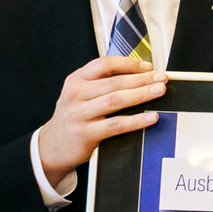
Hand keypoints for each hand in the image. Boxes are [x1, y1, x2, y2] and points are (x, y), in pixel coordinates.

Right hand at [38, 57, 164, 182]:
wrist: (51, 147)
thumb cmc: (73, 118)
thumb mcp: (80, 95)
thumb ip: (101, 83)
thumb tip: (138, 74)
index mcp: (76, 80)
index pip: (104, 64)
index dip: (128, 64)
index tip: (148, 66)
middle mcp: (76, 94)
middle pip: (114, 82)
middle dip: (141, 79)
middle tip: (161, 78)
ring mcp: (79, 114)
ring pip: (115, 100)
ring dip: (141, 94)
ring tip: (158, 91)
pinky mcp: (85, 133)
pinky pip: (116, 125)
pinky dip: (136, 120)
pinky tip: (151, 117)